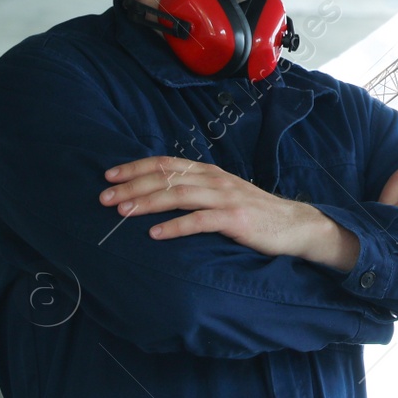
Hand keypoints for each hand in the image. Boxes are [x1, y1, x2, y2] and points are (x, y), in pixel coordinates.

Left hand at [101, 156, 356, 268]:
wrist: (294, 225)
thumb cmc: (254, 214)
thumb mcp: (223, 195)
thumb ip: (197, 191)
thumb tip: (160, 193)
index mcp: (210, 172)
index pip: (167, 163)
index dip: (136, 167)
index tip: (109, 175)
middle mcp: (215, 180)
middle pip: (167, 177)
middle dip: (132, 185)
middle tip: (103, 196)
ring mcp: (226, 198)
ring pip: (179, 195)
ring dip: (147, 202)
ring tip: (121, 211)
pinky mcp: (236, 219)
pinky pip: (200, 221)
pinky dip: (175, 226)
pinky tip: (155, 234)